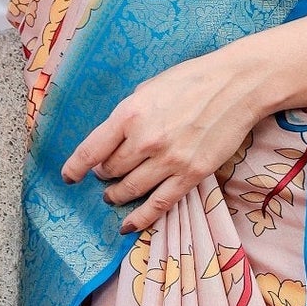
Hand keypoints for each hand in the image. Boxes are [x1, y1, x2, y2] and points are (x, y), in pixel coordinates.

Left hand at [61, 42, 277, 234]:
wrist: (237, 85)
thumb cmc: (193, 80)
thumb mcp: (148, 88)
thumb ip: (128, 115)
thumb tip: (112, 140)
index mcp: (129, 114)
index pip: (90, 150)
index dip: (75, 168)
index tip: (69, 177)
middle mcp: (145, 140)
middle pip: (111, 171)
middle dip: (103, 176)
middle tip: (104, 175)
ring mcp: (169, 160)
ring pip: (130, 190)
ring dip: (117, 196)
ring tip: (113, 196)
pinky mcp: (190, 174)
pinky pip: (159, 204)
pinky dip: (140, 218)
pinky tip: (127, 225)